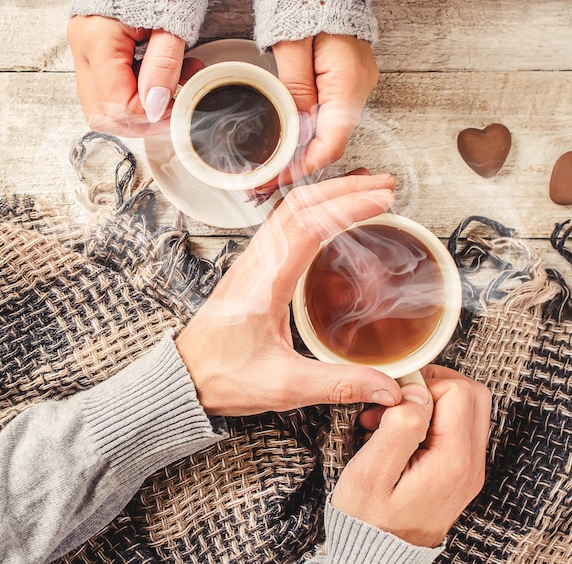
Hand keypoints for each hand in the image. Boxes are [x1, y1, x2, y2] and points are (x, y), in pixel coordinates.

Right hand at [67, 16, 201, 136]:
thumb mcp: (174, 24)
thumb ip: (164, 67)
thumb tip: (155, 108)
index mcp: (96, 37)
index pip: (118, 103)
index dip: (152, 115)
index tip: (179, 108)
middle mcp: (82, 47)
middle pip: (103, 114)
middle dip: (142, 122)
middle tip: (175, 108)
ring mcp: (85, 51)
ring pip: (103, 109)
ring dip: (140, 114)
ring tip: (172, 91)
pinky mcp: (95, 54)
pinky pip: (110, 93)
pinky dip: (137, 99)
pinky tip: (162, 84)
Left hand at [175, 173, 403, 415]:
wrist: (185, 376)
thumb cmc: (223, 375)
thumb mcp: (284, 385)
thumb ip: (338, 383)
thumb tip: (386, 386)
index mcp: (264, 282)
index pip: (309, 226)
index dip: (348, 207)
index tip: (381, 199)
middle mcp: (256, 262)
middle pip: (300, 205)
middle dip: (345, 188)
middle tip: (383, 185)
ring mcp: (253, 261)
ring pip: (290, 209)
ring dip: (328, 194)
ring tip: (363, 190)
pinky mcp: (254, 267)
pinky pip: (283, 224)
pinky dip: (313, 209)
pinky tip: (329, 215)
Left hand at [272, 34, 379, 184]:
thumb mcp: (292, 45)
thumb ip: (296, 91)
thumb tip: (297, 130)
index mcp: (347, 83)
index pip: (331, 144)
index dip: (304, 168)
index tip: (277, 178)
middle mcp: (358, 88)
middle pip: (331, 141)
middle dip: (300, 163)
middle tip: (268, 176)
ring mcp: (355, 85)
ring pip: (329, 131)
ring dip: (303, 149)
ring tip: (274, 162)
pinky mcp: (346, 81)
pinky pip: (330, 115)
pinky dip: (310, 131)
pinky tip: (291, 137)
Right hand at [331, 366, 491, 547]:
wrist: (376, 556)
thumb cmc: (368, 519)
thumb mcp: (372, 472)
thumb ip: (399, 426)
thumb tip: (418, 393)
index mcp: (453, 461)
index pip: (458, 391)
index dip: (424, 384)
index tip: (395, 398)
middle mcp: (470, 464)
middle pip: (473, 395)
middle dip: (434, 385)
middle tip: (400, 398)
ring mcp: (467, 469)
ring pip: (467, 409)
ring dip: (430, 401)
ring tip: (393, 417)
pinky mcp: (458, 471)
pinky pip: (455, 428)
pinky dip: (430, 419)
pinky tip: (399, 431)